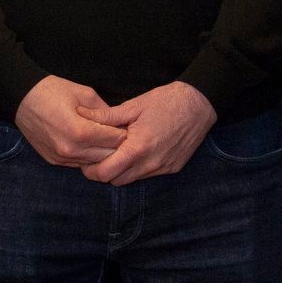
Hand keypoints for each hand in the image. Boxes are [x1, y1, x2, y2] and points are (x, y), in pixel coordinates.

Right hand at [14, 76, 126, 167]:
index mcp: (80, 132)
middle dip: (115, 145)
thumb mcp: (85, 93)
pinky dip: (86, 155)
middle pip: (106, 156)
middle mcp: (71, 150)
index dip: (123, 132)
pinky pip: (78, 163)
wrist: (21, 98)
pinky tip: (87, 143)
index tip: (125, 125)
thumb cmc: (53, 91)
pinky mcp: (53, 161)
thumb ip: (105, 111)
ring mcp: (61, 158)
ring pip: (93, 163)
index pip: (114, 140)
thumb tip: (120, 123)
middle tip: (118, 133)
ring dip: (101, 152)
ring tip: (103, 138)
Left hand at [79, 82, 216, 186]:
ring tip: (117, 152)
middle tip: (97, 156)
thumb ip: (107, 116)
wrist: (199, 104)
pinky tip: (137, 151)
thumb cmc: (165, 101)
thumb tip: (81, 116)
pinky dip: (138, 168)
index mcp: (138, 148)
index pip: (106, 173)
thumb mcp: (134, 106)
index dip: (91, 170)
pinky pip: (149, 175)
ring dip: (121, 171)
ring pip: (133, 180)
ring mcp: (163, 168)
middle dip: (104, 172)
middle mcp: (151, 164)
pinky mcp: (173, 168)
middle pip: (116, 181)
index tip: (85, 160)